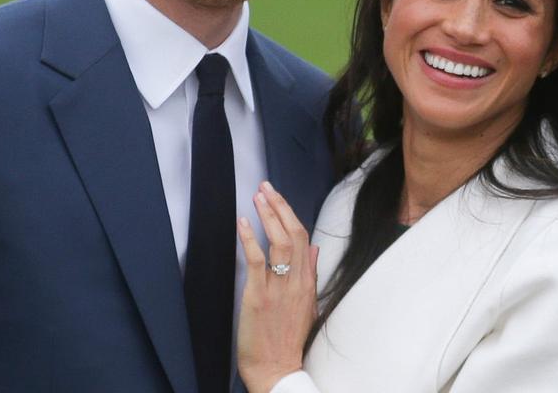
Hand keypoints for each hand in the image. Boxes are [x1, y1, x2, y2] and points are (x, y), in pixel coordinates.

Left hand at [236, 181, 318, 392]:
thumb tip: (314, 249)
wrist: (278, 369)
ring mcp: (279, 288)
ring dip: (267, 215)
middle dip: (279, 206)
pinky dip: (250, 238)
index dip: (290, 213)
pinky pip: (257, 261)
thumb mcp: (308, 304)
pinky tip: (243, 222)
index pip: (304, 237)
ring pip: (279, 241)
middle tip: (266, 187)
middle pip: (293, 233)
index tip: (278, 197)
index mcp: (308, 282)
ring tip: (257, 196)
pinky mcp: (259, 295)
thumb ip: (310, 274)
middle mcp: (297, 281)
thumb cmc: (288, 340)